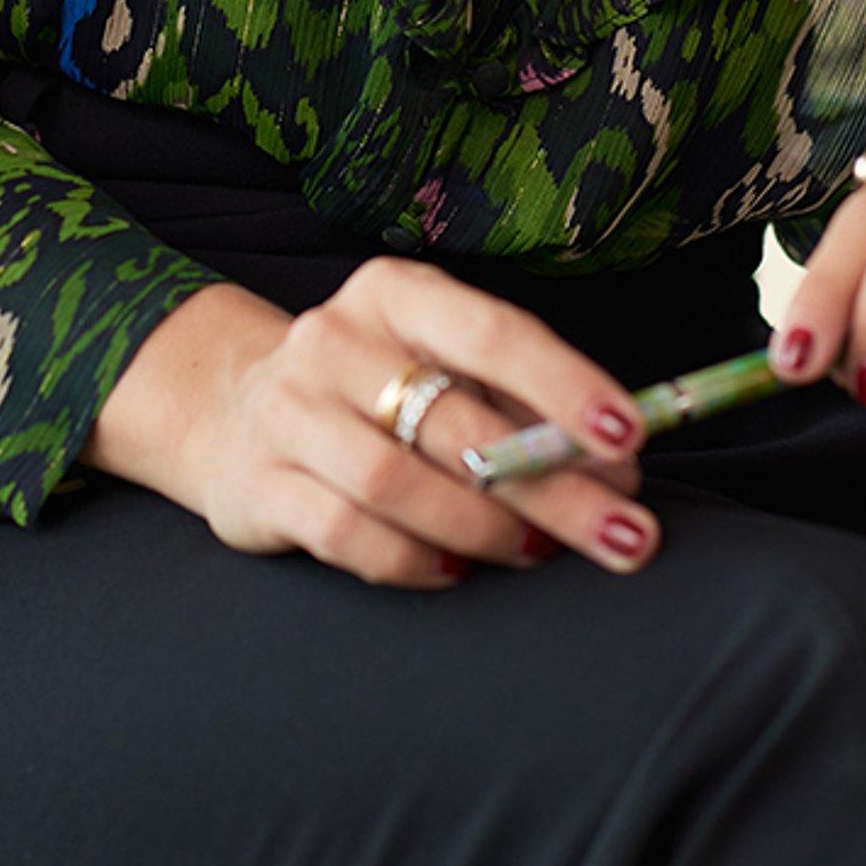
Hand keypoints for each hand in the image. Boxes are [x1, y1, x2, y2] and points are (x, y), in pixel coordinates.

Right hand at [84, 256, 666, 588]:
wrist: (234, 411)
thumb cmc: (373, 391)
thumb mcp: (440, 367)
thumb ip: (520, 408)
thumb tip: (615, 468)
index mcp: (395, 293)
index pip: (493, 332)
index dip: (566, 384)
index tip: (631, 435)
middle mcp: (336, 342)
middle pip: (458, 423)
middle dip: (553, 486)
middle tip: (625, 533)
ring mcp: (290, 414)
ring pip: (401, 484)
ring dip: (487, 527)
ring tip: (538, 551)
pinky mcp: (261, 486)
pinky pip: (351, 536)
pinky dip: (416, 562)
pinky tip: (458, 571)